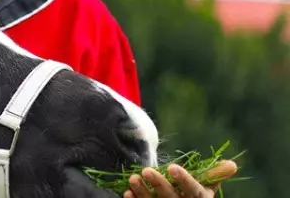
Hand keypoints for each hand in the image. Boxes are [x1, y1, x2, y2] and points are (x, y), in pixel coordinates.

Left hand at [123, 160, 237, 197]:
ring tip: (133, 178)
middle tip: (146, 170)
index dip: (184, 180)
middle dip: (159, 185)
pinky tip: (128, 193)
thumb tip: (232, 165)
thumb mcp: (207, 188)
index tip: (173, 167)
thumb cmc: (195, 196)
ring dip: (143, 192)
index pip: (194, 191)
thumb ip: (214, 176)